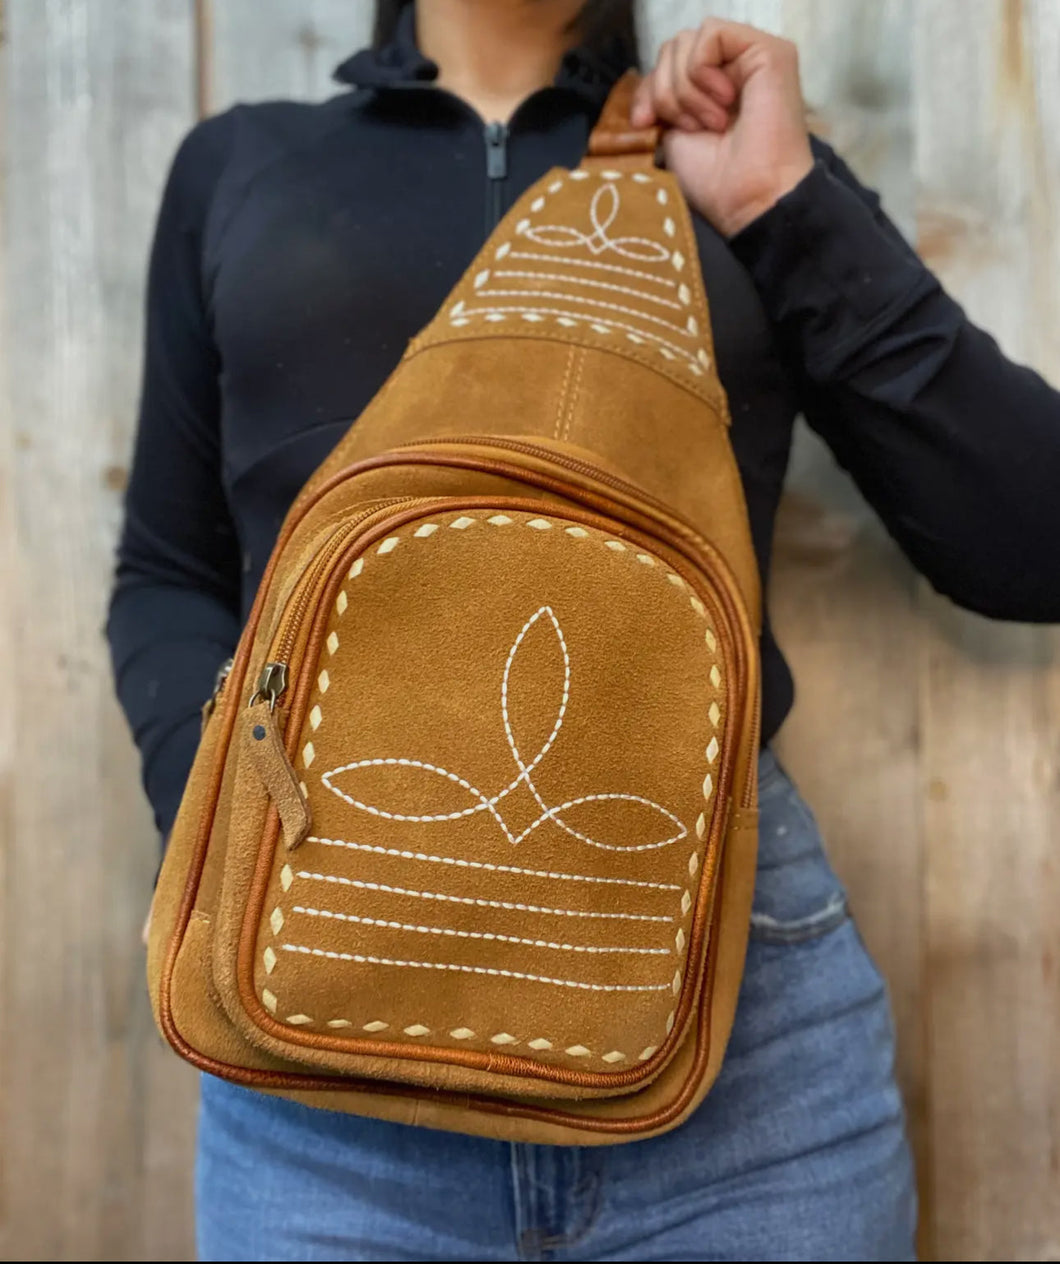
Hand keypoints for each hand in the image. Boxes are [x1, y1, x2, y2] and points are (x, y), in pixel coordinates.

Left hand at [632, 19, 813, 237]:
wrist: (748, 198)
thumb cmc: (715, 181)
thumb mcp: (672, 135)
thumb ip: (660, 100)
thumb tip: (645, 87)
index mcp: (711, 89)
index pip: (666, 65)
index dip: (648, 90)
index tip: (644, 124)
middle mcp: (732, 68)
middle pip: (673, 49)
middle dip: (665, 92)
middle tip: (692, 128)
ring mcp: (750, 56)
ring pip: (686, 41)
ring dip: (685, 88)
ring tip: (711, 122)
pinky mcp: (767, 50)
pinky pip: (710, 34)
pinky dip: (702, 71)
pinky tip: (722, 103)